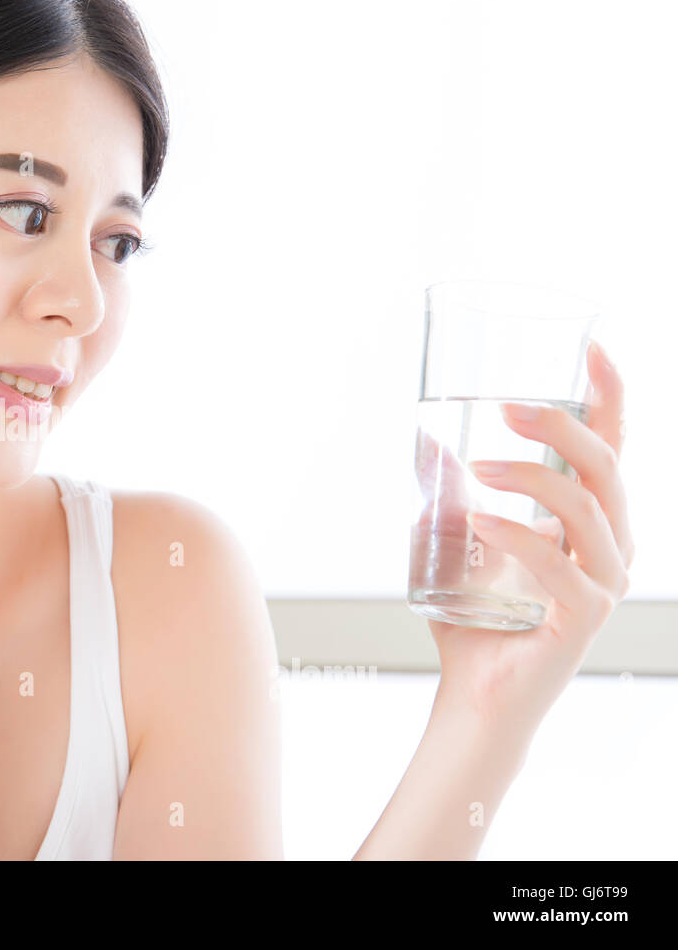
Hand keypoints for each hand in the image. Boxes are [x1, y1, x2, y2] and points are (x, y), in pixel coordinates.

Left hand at [428, 340, 634, 734]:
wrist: (476, 695)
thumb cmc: (477, 620)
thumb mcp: (459, 540)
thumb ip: (450, 492)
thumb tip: (426, 438)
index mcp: (593, 519)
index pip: (615, 446)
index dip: (610, 394)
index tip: (592, 346)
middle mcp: (611, 544)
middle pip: (605, 466)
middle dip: (560, 425)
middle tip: (504, 407)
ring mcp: (604, 582)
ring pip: (587, 508)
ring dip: (530, 478)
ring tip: (476, 470)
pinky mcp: (583, 617)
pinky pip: (559, 564)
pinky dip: (518, 536)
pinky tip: (479, 521)